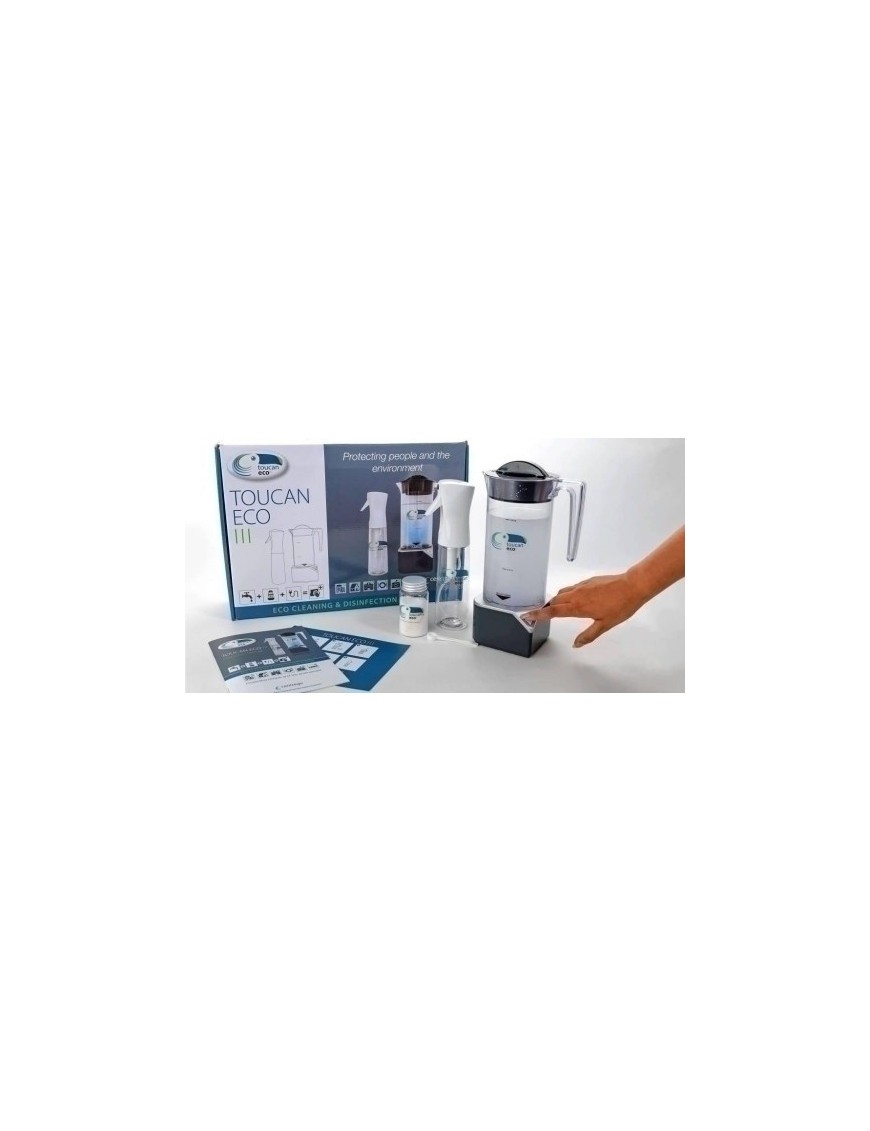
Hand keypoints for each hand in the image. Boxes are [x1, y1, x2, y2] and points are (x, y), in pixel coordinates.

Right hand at [525, 572, 646, 647]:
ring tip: (555, 608)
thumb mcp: (604, 625)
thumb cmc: (621, 605)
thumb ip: (588, 635)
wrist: (632, 586)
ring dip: (555, 600)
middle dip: (545, 608)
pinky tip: (573, 599)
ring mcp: (582, 586)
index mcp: (578, 607)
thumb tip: (576, 644)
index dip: (538, 614)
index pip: (553, 611)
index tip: (527, 615)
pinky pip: (572, 588)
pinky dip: (566, 594)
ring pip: (562, 593)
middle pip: (554, 601)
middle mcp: (577, 594)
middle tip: (539, 615)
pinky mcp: (588, 581)